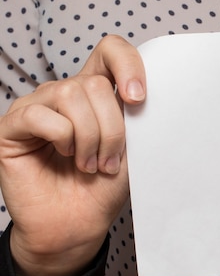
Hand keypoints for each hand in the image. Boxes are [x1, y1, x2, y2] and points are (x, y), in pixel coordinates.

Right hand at [0, 35, 145, 275]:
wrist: (78, 225)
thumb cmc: (105, 188)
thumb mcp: (132, 149)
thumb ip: (136, 118)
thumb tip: (151, 94)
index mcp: (97, 94)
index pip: (110, 51)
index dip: (128, 65)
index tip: (138, 99)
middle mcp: (66, 94)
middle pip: (94, 83)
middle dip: (112, 129)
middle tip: (110, 162)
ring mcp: (37, 107)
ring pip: (70, 95)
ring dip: (90, 137)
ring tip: (90, 165)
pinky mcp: (13, 125)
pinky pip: (41, 115)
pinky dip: (62, 139)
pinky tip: (65, 157)